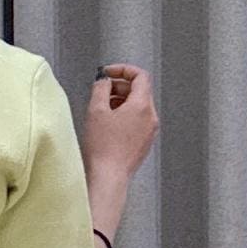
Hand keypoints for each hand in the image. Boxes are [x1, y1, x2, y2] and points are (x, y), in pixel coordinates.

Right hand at [80, 62, 159, 182]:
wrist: (108, 177)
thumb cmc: (103, 148)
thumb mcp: (96, 110)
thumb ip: (100, 88)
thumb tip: (103, 81)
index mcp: (142, 105)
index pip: (140, 76)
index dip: (122, 70)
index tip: (108, 73)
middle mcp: (150, 117)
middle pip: (139, 91)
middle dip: (119, 87)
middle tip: (101, 92)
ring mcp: (149, 132)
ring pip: (138, 107)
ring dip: (121, 102)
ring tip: (103, 111)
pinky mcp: (144, 143)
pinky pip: (137, 122)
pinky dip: (125, 117)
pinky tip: (108, 127)